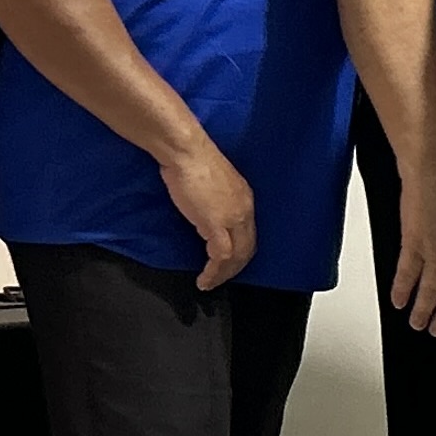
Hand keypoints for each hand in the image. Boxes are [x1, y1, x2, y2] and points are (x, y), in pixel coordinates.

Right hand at [156, 142, 259, 291]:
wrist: (187, 152)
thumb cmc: (192, 161)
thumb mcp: (210, 186)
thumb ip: (213, 202)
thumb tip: (204, 214)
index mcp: (244, 199)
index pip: (249, 234)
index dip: (240, 253)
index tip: (226, 264)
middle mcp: (245, 210)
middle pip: (247, 249)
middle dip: (234, 269)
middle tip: (219, 280)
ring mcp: (233, 217)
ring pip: (236, 256)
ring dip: (223, 275)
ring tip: (210, 283)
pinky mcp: (216, 224)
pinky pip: (221, 257)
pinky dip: (213, 272)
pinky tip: (204, 279)